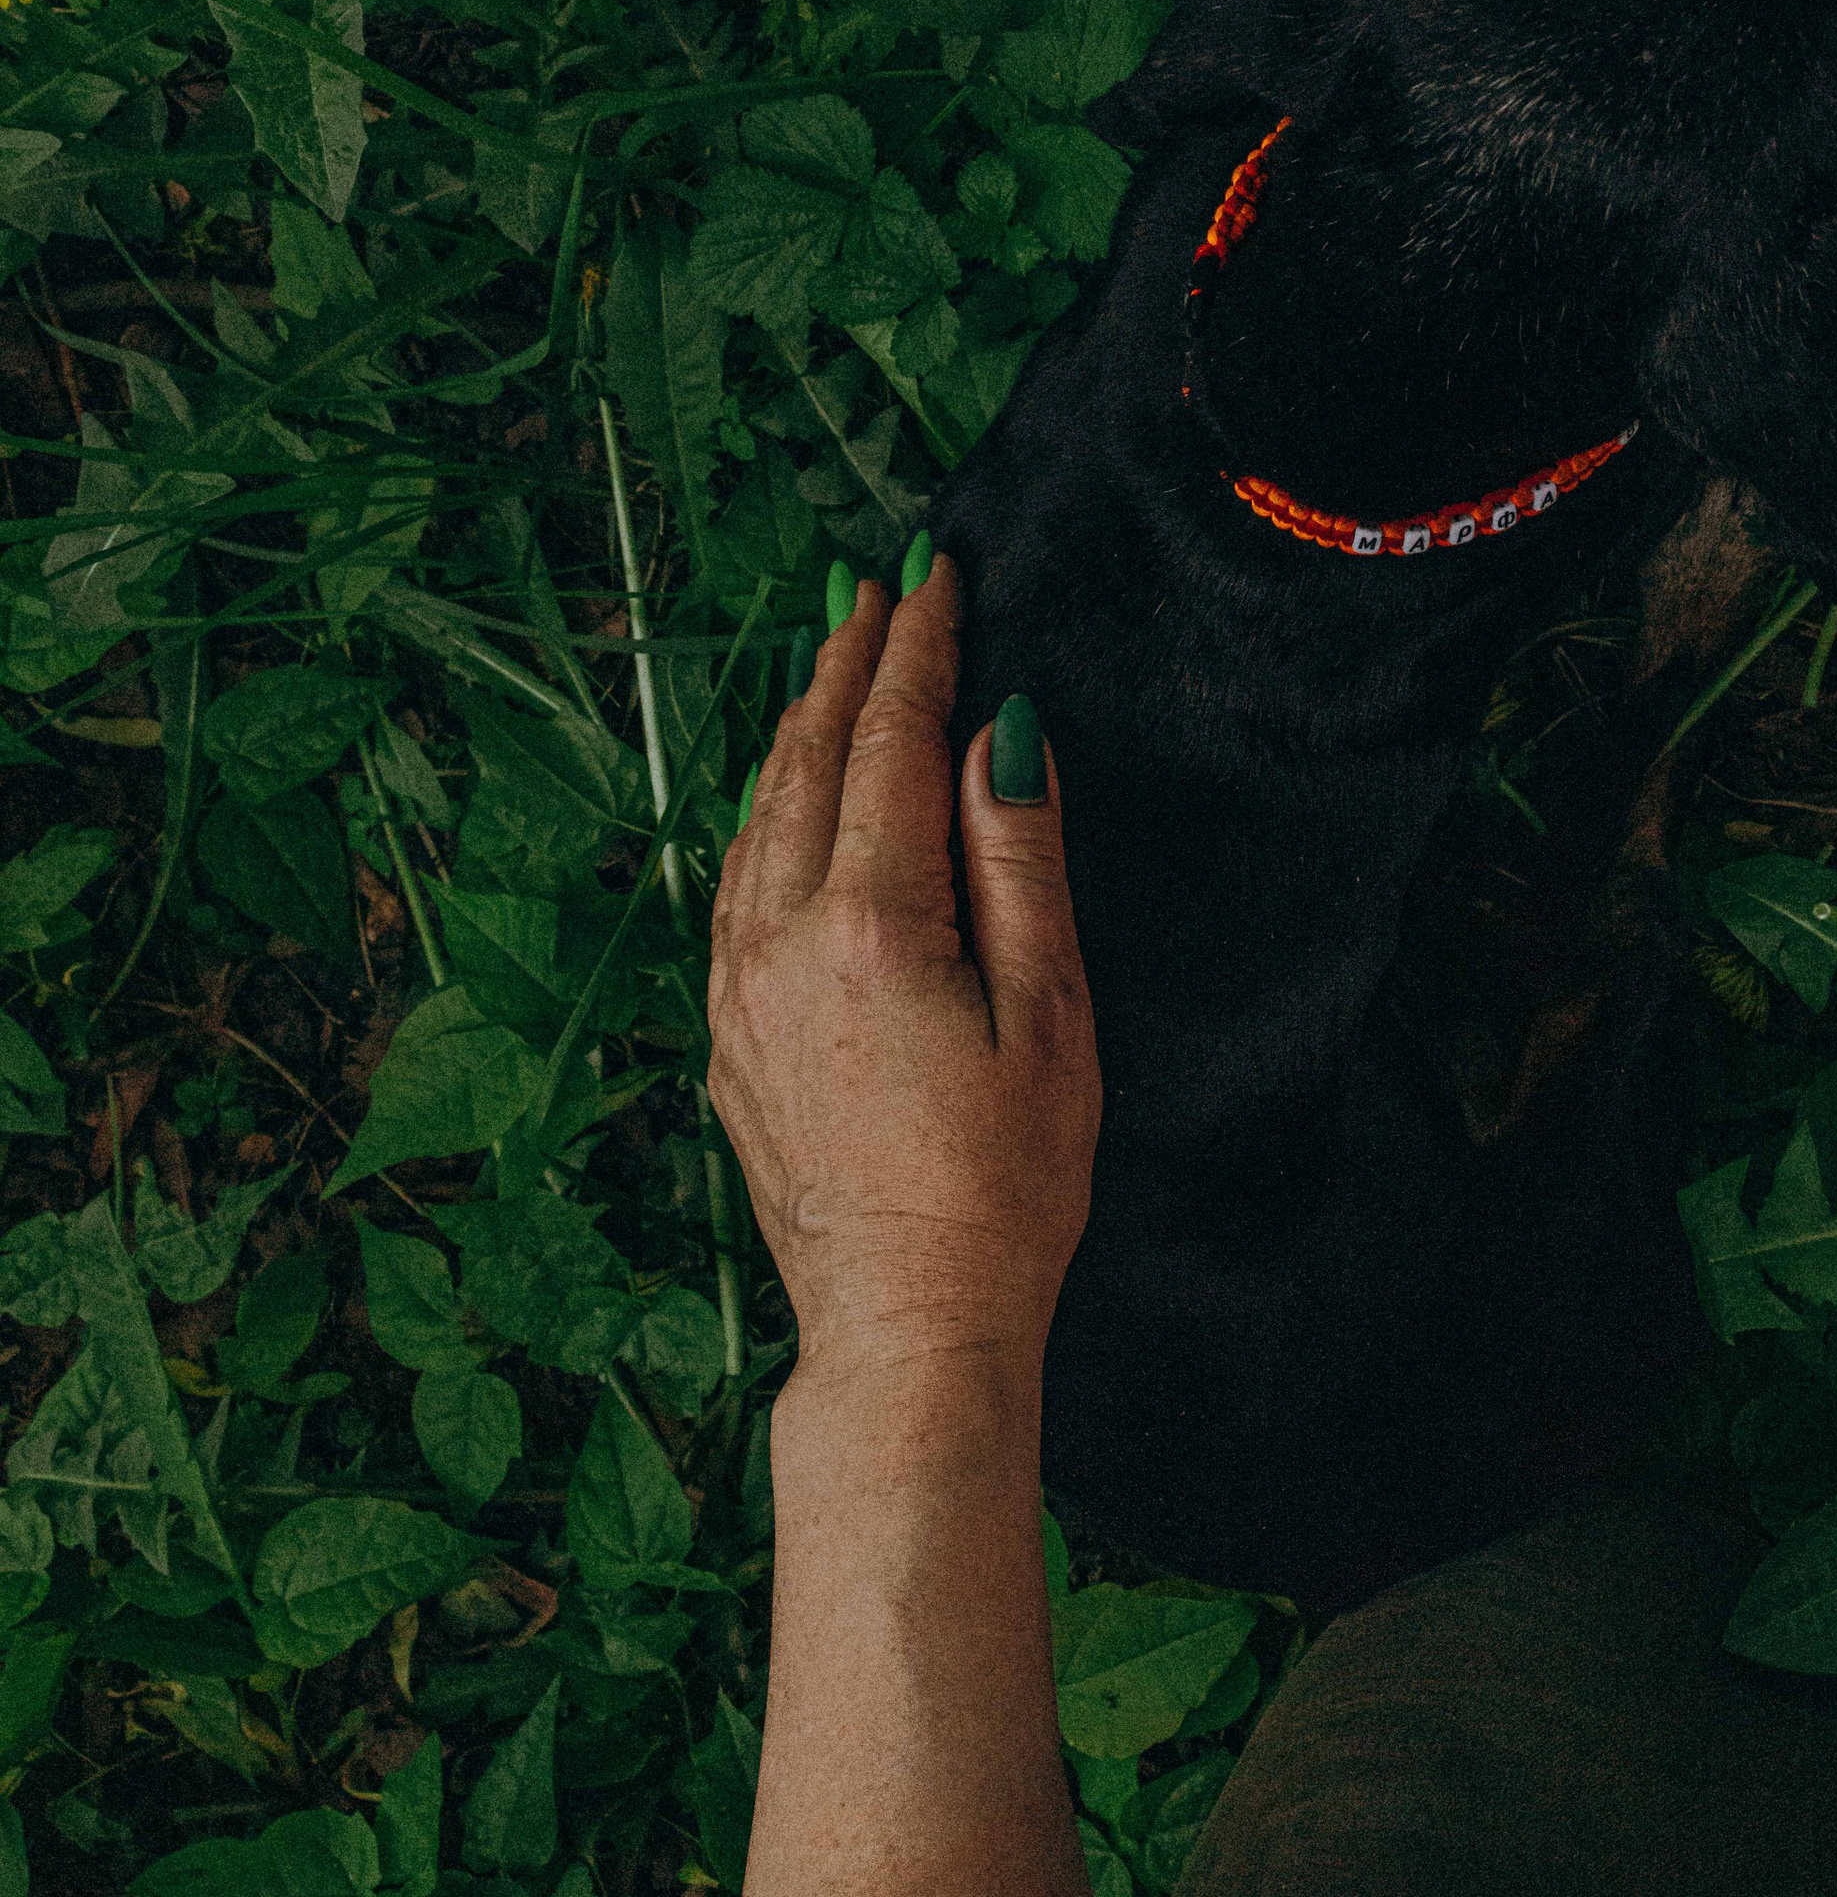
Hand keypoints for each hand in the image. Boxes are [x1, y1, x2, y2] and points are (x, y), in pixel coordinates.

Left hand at [707, 559, 1098, 1407]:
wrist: (908, 1320)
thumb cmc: (1006, 1186)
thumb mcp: (1049, 1015)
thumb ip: (1019, 860)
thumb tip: (1002, 732)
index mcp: (873, 925)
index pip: (894, 742)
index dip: (918, 650)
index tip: (935, 575)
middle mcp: (783, 941)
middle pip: (811, 760)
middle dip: (846, 662)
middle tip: (876, 585)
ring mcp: (740, 988)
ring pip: (759, 815)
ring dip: (798, 725)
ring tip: (829, 657)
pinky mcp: (727, 1034)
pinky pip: (735, 882)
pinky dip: (765, 810)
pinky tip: (783, 791)